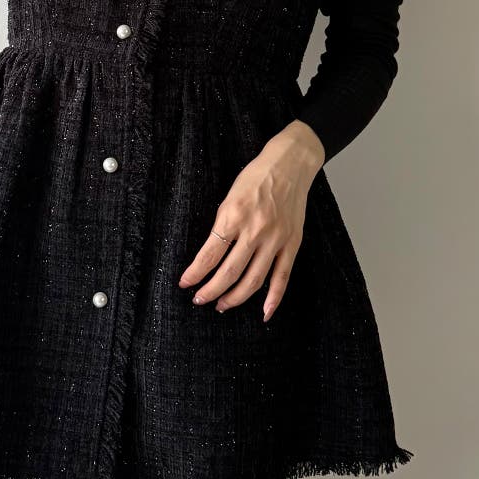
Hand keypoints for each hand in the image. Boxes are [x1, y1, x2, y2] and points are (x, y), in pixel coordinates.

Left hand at [177, 120, 325, 322]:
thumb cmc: (255, 177)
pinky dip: (273, 298)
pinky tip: (264, 313)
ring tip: (222, 305)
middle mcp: (255, 230)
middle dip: (211, 290)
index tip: (185, 283)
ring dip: (235, 298)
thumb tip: (211, 254)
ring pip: (254, 280)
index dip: (195, 273)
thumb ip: (223, 224)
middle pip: (229, 272)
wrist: (290, 165)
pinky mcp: (292, 244)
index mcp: (234, 215)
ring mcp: (276, 239)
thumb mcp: (229, 196)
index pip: (209, 254)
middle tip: (199, 299)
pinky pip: (282, 277)